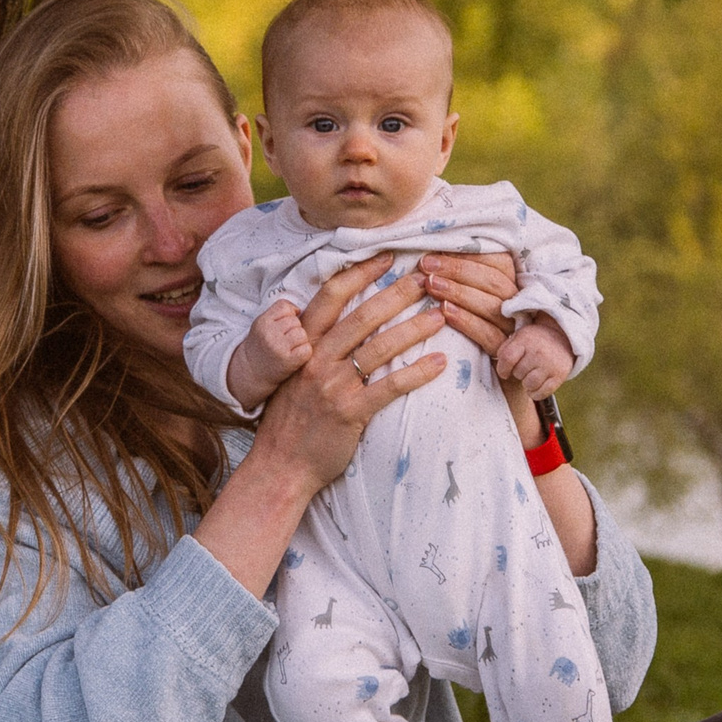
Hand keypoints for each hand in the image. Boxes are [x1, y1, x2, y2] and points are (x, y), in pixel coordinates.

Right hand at [226, 299, 311, 409]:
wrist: (252, 373)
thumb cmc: (262, 345)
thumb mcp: (263, 324)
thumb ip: (280, 312)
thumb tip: (303, 307)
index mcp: (262, 322)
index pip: (285, 306)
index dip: (288, 315)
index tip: (282, 327)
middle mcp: (269, 334)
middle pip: (295, 321)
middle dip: (294, 329)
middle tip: (284, 341)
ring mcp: (279, 348)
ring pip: (302, 333)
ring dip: (300, 341)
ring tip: (289, 349)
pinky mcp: (289, 361)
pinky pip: (307, 349)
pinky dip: (304, 353)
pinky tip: (295, 358)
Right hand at [248, 253, 446, 493]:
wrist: (280, 465)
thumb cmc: (290, 420)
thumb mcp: (294, 374)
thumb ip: (313, 347)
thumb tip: (343, 322)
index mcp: (303, 344)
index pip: (331, 296)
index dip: (360, 272)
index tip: (386, 256)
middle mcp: (316, 358)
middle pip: (363, 315)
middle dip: (398, 293)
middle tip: (427, 278)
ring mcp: (332, 385)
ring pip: (380, 347)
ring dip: (415, 328)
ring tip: (441, 316)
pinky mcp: (349, 412)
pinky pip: (389, 387)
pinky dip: (417, 372)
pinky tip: (440, 363)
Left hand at [420, 251, 520, 356]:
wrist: (494, 367)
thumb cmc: (471, 320)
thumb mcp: (471, 292)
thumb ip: (462, 273)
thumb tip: (434, 253)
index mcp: (513, 283)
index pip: (498, 261)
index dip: (468, 255)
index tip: (435, 251)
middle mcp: (516, 303)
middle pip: (494, 281)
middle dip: (457, 270)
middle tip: (426, 265)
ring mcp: (513, 327)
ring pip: (492, 305)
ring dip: (459, 292)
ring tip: (431, 285)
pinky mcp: (504, 350)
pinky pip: (488, 334)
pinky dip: (466, 321)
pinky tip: (445, 312)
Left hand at [496, 316, 574, 398]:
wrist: (563, 339)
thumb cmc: (535, 341)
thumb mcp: (519, 337)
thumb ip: (505, 349)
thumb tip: (500, 366)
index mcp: (525, 339)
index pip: (507, 358)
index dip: (502, 369)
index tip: (505, 372)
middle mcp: (538, 352)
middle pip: (518, 373)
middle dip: (518, 373)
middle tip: (525, 367)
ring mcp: (550, 364)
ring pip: (529, 384)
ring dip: (527, 384)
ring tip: (530, 377)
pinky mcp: (559, 376)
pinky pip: (542, 393)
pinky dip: (536, 393)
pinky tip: (536, 386)